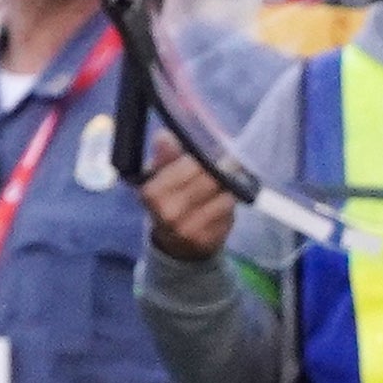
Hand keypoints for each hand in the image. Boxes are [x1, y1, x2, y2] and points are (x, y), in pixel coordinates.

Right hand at [135, 129, 236, 261]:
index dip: (205, 156)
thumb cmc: (170, 202)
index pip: (189, 164)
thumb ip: (166, 156)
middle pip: (208, 178)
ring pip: (222, 195)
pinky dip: (229, 205)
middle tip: (230, 163)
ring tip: (223, 186)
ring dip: (227, 188)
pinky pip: (228, 212)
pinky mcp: (207, 240)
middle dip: (221, 169)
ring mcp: (188, 229)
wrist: (175, 245)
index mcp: (152, 192)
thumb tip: (164, 136)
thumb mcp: (162, 177)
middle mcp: (168, 212)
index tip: (215, 152)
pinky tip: (222, 204)